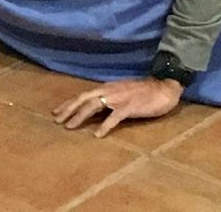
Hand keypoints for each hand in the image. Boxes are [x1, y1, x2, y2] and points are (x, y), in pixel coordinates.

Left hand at [53, 77, 182, 136]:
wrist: (164, 86)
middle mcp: (110, 91)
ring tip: (70, 127)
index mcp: (108, 88)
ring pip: (94, 105)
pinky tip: (97, 135)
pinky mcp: (130, 106)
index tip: (56, 112)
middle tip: (56, 120)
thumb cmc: (145, 92)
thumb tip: (97, 109)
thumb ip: (110, 99)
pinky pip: (114, 116)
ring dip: (80, 116)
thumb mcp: (123, 93)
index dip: (69, 103)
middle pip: (84, 98)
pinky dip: (104, 125)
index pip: (84, 95)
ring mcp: (119, 98)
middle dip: (68, 108)